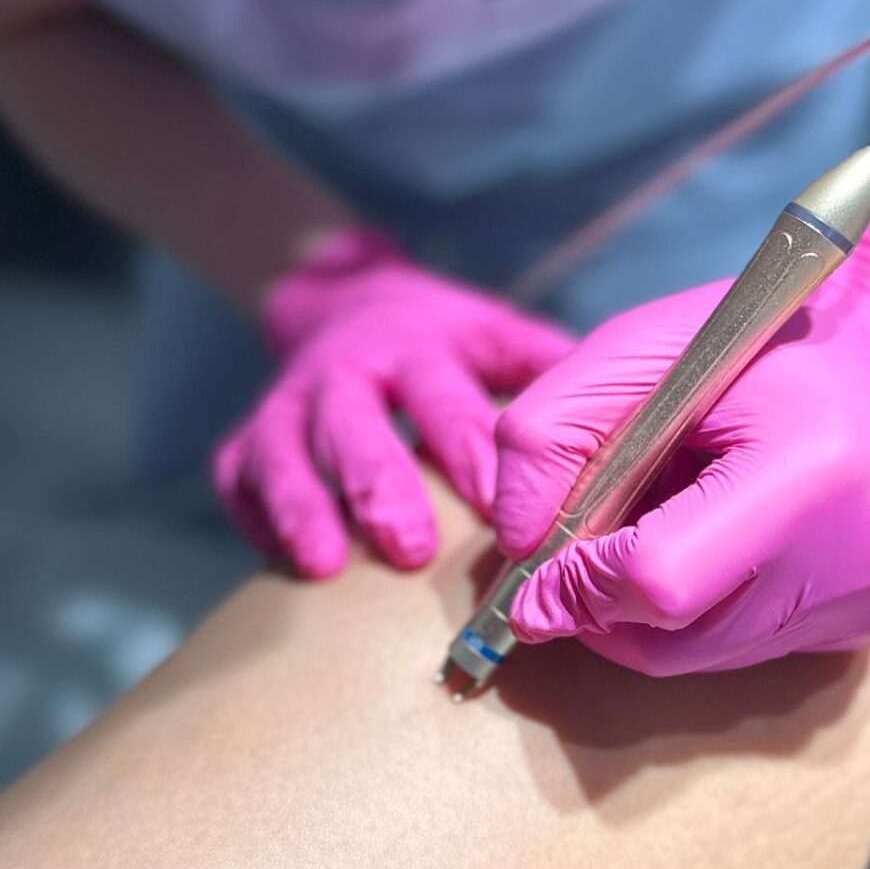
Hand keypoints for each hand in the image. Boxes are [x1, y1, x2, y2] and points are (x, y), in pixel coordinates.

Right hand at [215, 230, 573, 575]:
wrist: (345, 303)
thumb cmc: (442, 347)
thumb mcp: (495, 337)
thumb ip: (547, 374)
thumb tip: (633, 415)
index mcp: (414, 347)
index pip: (441, 394)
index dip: (466, 446)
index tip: (497, 502)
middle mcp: (345, 371)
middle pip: (353, 421)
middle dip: (379, 482)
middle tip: (409, 546)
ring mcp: (288, 404)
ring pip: (283, 449)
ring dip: (303, 504)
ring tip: (325, 565)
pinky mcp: (245, 437)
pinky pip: (236, 474)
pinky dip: (253, 514)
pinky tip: (278, 558)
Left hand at [492, 215, 869, 673]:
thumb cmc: (748, 341)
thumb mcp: (631, 351)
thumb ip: (547, 437)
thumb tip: (517, 547)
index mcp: (815, 464)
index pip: (661, 580)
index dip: (580, 586)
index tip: (536, 574)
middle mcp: (864, 547)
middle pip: (677, 638)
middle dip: (603, 606)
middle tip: (585, 548)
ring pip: (702, 657)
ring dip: (647, 612)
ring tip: (663, 522)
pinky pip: (745, 649)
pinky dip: (700, 611)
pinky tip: (715, 540)